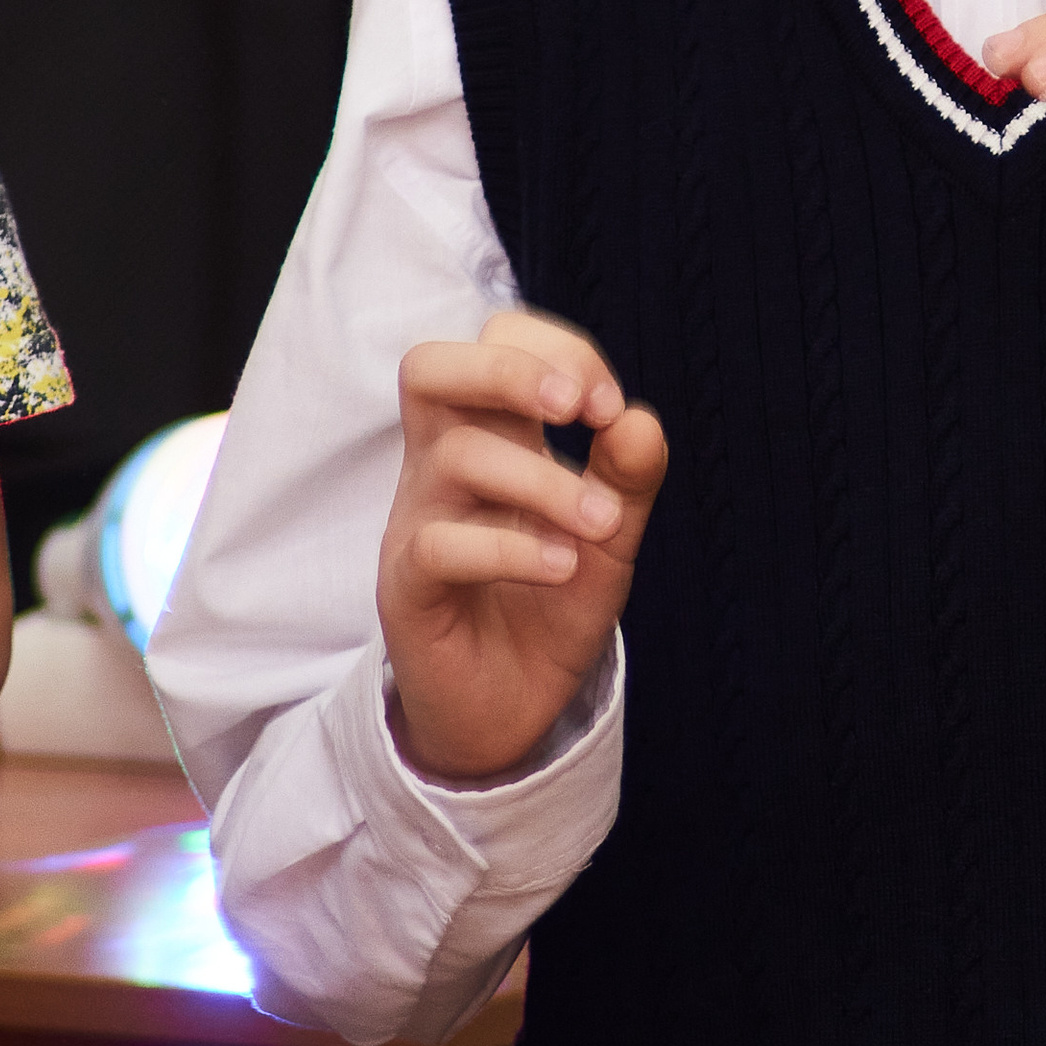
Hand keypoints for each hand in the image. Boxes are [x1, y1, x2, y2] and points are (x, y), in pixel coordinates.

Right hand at [377, 310, 666, 785]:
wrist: (514, 705)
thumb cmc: (553, 600)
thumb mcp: (610, 533)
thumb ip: (629, 475)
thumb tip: (639, 418)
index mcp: (493, 433)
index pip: (495, 340)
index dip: (554, 350)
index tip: (607, 405)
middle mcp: (443, 464)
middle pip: (431, 367)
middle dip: (509, 370)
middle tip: (578, 412)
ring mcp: (417, 520)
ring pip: (457, 455)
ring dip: (547, 480)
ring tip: (603, 524)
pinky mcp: (406, 584)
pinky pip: (442, 544)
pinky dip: (513, 548)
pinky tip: (563, 568)